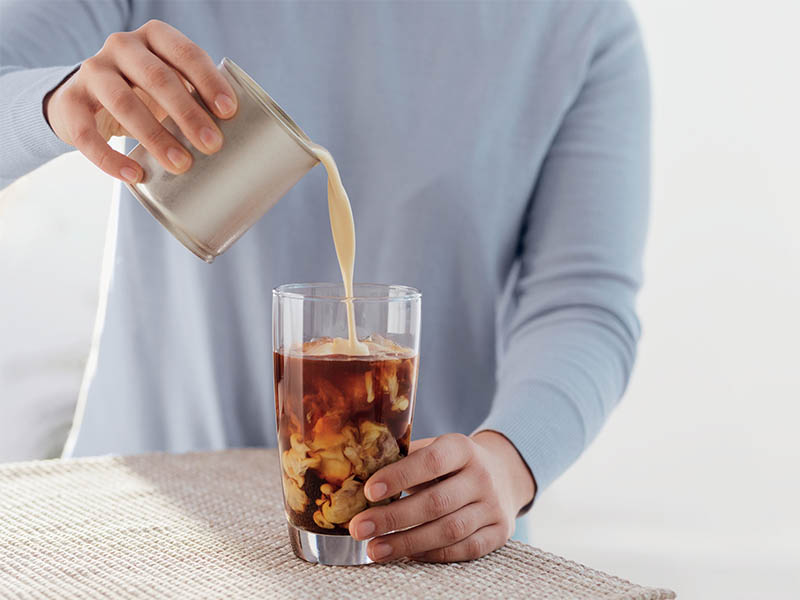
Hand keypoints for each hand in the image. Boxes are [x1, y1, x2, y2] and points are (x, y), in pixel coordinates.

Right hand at [44, 20, 237, 183]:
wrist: (86, 102)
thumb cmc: (145, 95)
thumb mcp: (171, 87)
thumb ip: (198, 100)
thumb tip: (246, 142)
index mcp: (155, 38)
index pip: (186, 53)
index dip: (208, 81)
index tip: (229, 112)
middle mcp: (122, 47)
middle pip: (158, 78)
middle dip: (189, 113)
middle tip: (212, 145)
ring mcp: (92, 71)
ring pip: (124, 102)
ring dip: (156, 136)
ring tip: (181, 164)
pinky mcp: (70, 102)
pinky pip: (87, 133)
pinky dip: (111, 158)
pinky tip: (135, 176)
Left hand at [348, 431, 535, 562]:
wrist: (503, 475)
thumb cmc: (453, 464)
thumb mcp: (435, 449)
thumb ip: (405, 459)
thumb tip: (359, 475)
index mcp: (462, 448)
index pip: (431, 462)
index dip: (400, 476)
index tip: (369, 492)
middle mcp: (482, 476)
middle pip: (437, 502)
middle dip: (393, 518)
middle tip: (359, 528)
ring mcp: (493, 506)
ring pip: (450, 530)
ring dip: (408, 542)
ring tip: (375, 549)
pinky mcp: (499, 532)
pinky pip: (464, 549)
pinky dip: (433, 554)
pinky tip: (407, 554)